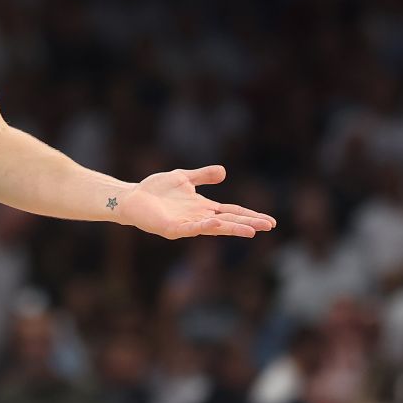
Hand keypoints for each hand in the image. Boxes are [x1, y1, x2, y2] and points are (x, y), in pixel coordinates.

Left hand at [117, 165, 274, 238]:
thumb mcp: (184, 178)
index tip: (270, 221)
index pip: (231, 212)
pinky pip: (190, 228)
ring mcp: (186, 224)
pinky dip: (204, 226)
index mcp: (203, 207)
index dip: (249, 215)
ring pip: (213, 227)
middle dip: (248, 223)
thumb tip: (224, 171)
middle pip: (228, 221)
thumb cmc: (156, 189)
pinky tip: (216, 222)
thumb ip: (202, 176)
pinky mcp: (171, 228)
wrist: (132, 197)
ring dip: (231, 228)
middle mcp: (198, 218)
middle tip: (269, 226)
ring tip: (251, 230)